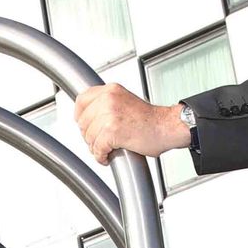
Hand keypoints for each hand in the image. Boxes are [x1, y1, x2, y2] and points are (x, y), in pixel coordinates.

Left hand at [73, 84, 188, 163]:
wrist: (167, 126)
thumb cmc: (150, 119)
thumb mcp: (125, 100)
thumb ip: (107, 104)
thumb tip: (90, 117)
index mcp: (110, 90)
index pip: (81, 100)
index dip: (80, 116)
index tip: (84, 124)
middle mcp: (108, 99)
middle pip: (83, 122)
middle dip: (89, 135)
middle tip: (100, 141)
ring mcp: (109, 115)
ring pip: (89, 137)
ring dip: (96, 147)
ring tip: (107, 148)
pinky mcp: (112, 131)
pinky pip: (97, 148)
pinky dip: (101, 156)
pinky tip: (108, 156)